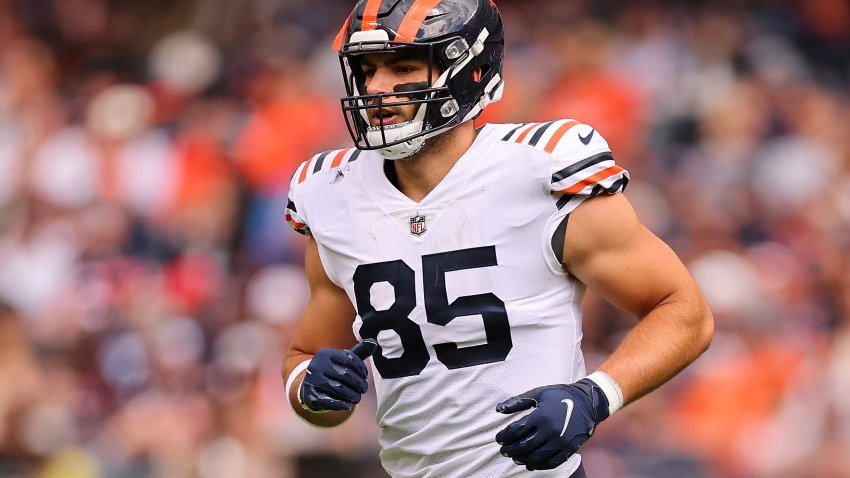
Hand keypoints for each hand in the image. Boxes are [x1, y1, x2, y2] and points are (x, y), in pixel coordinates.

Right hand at [299, 340, 377, 411]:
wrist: (310, 386)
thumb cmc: (333, 370)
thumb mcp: (344, 360)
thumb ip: (359, 352)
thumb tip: (373, 342)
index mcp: (325, 353)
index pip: (349, 358)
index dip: (361, 368)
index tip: (365, 376)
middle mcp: (317, 365)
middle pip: (345, 374)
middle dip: (359, 383)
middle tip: (364, 389)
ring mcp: (312, 381)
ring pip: (338, 388)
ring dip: (352, 395)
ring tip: (357, 398)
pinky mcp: (311, 396)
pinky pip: (328, 401)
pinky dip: (341, 404)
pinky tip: (348, 405)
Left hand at [495, 379, 609, 470]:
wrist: (587, 402)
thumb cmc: (559, 395)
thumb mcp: (538, 393)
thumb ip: (517, 402)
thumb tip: (498, 409)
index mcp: (540, 416)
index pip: (516, 431)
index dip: (504, 437)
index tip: (498, 439)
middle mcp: (550, 431)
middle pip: (524, 447)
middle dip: (510, 450)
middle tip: (503, 450)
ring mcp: (560, 442)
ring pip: (536, 458)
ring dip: (522, 459)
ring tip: (515, 457)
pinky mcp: (568, 449)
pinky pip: (551, 462)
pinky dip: (539, 465)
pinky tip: (530, 463)